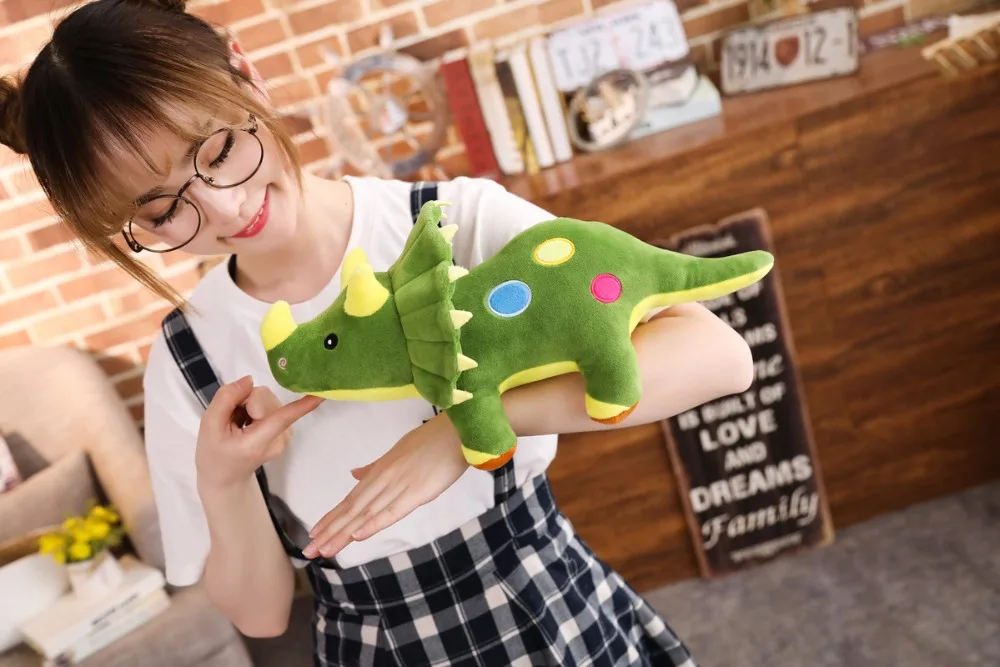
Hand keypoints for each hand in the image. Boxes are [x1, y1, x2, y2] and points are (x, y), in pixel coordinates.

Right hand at [195, 375, 322, 492]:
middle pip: (264, 398)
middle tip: (232, 420)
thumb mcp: (209, 426)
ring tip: (238, 423)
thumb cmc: (215, 454)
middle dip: (245, 401)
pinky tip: (247, 422)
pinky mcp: (286, 430)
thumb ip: (227, 399)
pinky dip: (255, 408)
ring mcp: (285, 435)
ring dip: (249, 404)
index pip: (283, 418)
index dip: (303, 405)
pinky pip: (270, 404)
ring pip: (267, 398)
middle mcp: (279, 439)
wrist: (224, 476)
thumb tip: (250, 380)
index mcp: (258, 442)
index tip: (323, 394)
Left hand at [303, 414, 469, 558]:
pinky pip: (392, 511)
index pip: (351, 499)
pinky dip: (374, 524)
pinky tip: (357, 536)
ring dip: (343, 533)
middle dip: (330, 531)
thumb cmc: (432, 440)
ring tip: (324, 550)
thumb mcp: (399, 452)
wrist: (458, 430)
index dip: (332, 517)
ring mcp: (400, 485)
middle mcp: (384, 478)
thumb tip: (354, 474)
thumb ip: (376, 466)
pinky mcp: (418, 492)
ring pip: (366, 513)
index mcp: (380, 471)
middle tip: (308, 551)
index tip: (314, 532)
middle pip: (352, 509)